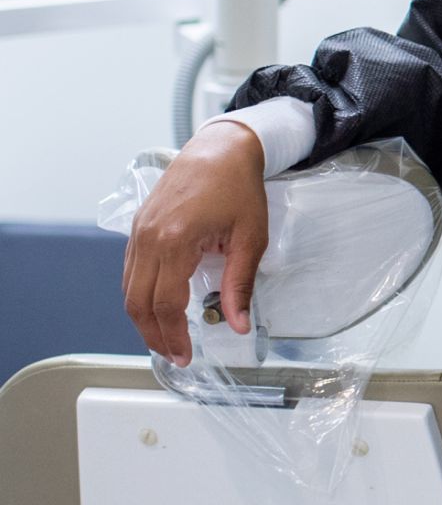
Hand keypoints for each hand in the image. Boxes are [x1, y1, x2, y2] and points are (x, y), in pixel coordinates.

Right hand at [122, 122, 268, 366]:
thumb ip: (241, 284)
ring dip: (143, 319)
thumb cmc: (238, 187)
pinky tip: (158, 308)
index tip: (186, 355)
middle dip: (154, 335)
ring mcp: (139, 232)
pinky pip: (130, 271)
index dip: (174, 335)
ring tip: (166, 338)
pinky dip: (140, 295)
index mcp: (175, 240)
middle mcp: (149, 238)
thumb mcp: (250, 238)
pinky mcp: (138, 227)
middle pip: (138, 302)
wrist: (220, 149)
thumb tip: (239, 323)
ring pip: (128, 289)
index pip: (165, 303)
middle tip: (174, 355)